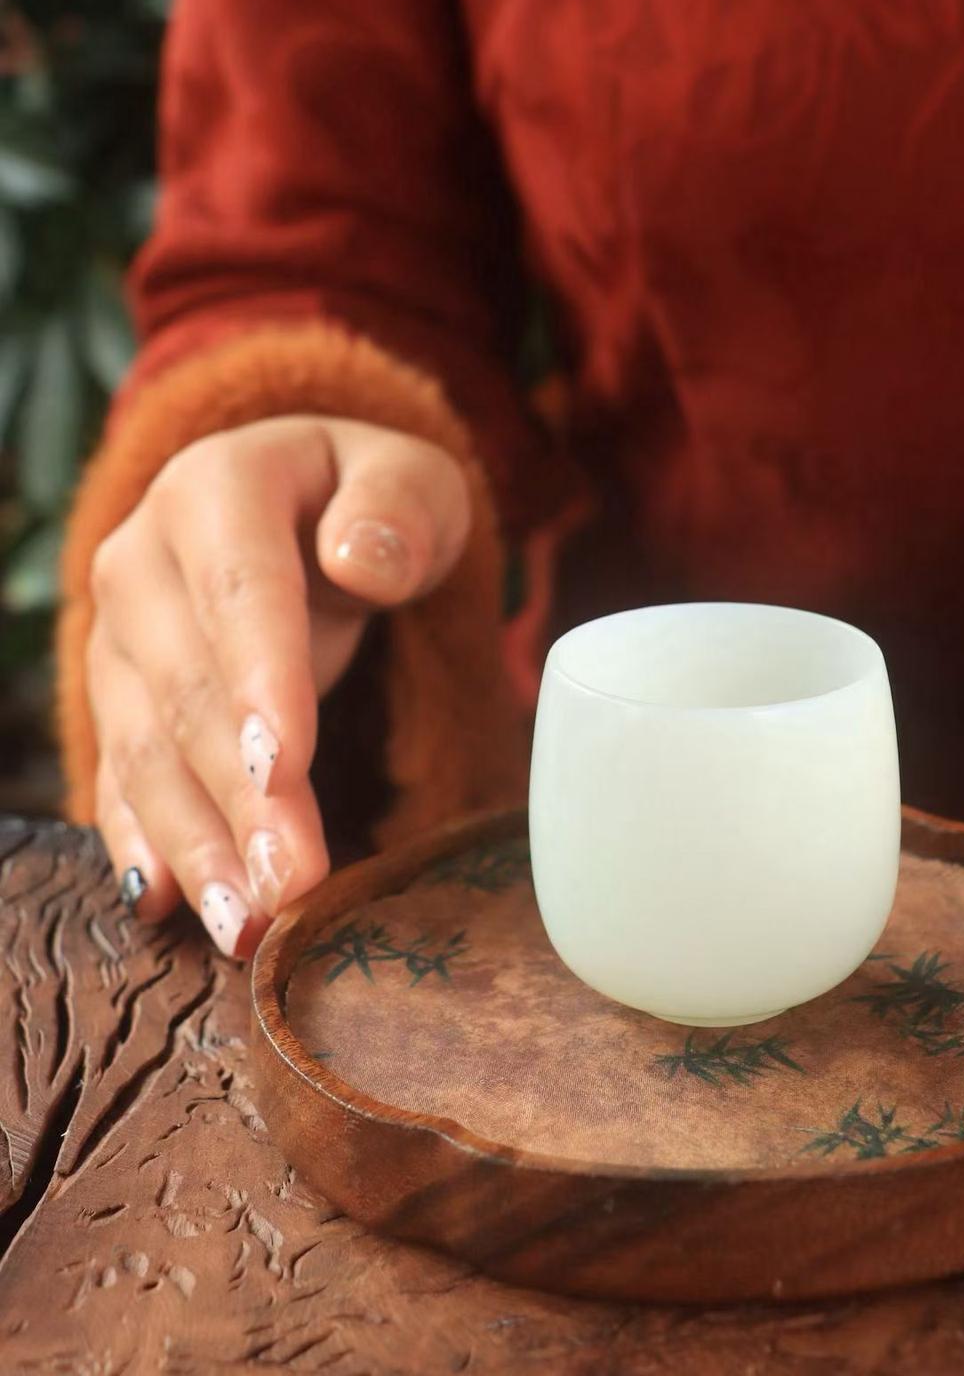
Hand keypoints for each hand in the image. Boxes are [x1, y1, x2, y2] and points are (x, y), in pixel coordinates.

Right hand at [88, 416, 469, 956]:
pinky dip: (147, 846)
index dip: (261, 679)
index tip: (287, 765)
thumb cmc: (366, 500)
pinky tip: (169, 906)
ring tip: (247, 924)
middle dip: (240, 795)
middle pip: (190, 688)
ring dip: (196, 843)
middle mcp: (143, 560)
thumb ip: (397, 509)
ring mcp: (118, 638)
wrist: (296, 505)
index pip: (240, 589)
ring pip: (145, 750)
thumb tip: (362, 560)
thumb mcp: (409, 479)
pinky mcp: (115, 703)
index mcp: (216, 487)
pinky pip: (120, 782)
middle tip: (293, 883)